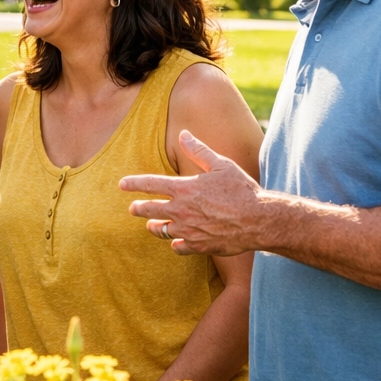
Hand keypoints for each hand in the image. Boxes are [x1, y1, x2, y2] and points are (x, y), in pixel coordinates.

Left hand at [120, 130, 266, 255]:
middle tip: (133, 209)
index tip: (122, 184)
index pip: (150, 184)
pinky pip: (178, 246)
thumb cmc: (241, 190)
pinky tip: (176, 241)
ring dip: (155, 227)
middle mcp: (182, 210)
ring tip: (151, 226)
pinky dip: (176, 243)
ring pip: (162, 231)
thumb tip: (184, 133)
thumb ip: (199, 151)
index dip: (133, 184)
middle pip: (150, 210)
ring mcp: (189, 230)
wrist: (259, 220)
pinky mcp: (199, 246)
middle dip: (138, 209)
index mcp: (184, 188)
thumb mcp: (221, 165)